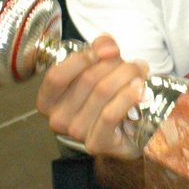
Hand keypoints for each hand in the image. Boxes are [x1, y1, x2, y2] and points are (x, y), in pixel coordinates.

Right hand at [35, 34, 151, 158]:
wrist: (126, 131)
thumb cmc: (106, 98)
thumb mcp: (97, 69)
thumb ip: (98, 49)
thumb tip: (106, 45)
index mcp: (48, 100)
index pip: (57, 75)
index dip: (84, 57)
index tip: (110, 50)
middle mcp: (57, 118)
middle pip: (86, 80)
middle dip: (115, 65)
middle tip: (134, 63)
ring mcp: (75, 133)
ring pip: (102, 93)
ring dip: (127, 77)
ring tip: (140, 72)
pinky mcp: (96, 143)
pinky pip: (110, 114)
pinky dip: (128, 97)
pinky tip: (140, 89)